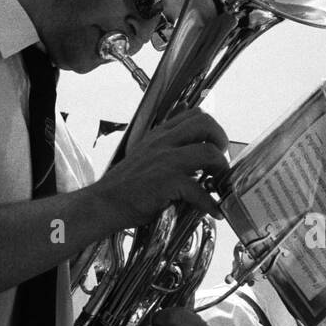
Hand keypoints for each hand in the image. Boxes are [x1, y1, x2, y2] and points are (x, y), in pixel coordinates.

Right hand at [92, 108, 229, 230]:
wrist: (103, 204)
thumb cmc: (124, 185)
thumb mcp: (144, 154)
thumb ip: (165, 146)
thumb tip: (186, 140)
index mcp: (159, 135)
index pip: (195, 114)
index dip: (213, 129)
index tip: (215, 146)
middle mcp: (163, 142)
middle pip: (206, 124)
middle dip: (221, 141)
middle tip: (220, 162)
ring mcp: (166, 161)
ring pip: (209, 154)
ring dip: (222, 170)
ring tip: (220, 184)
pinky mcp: (167, 182)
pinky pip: (200, 190)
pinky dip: (211, 204)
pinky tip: (214, 211)